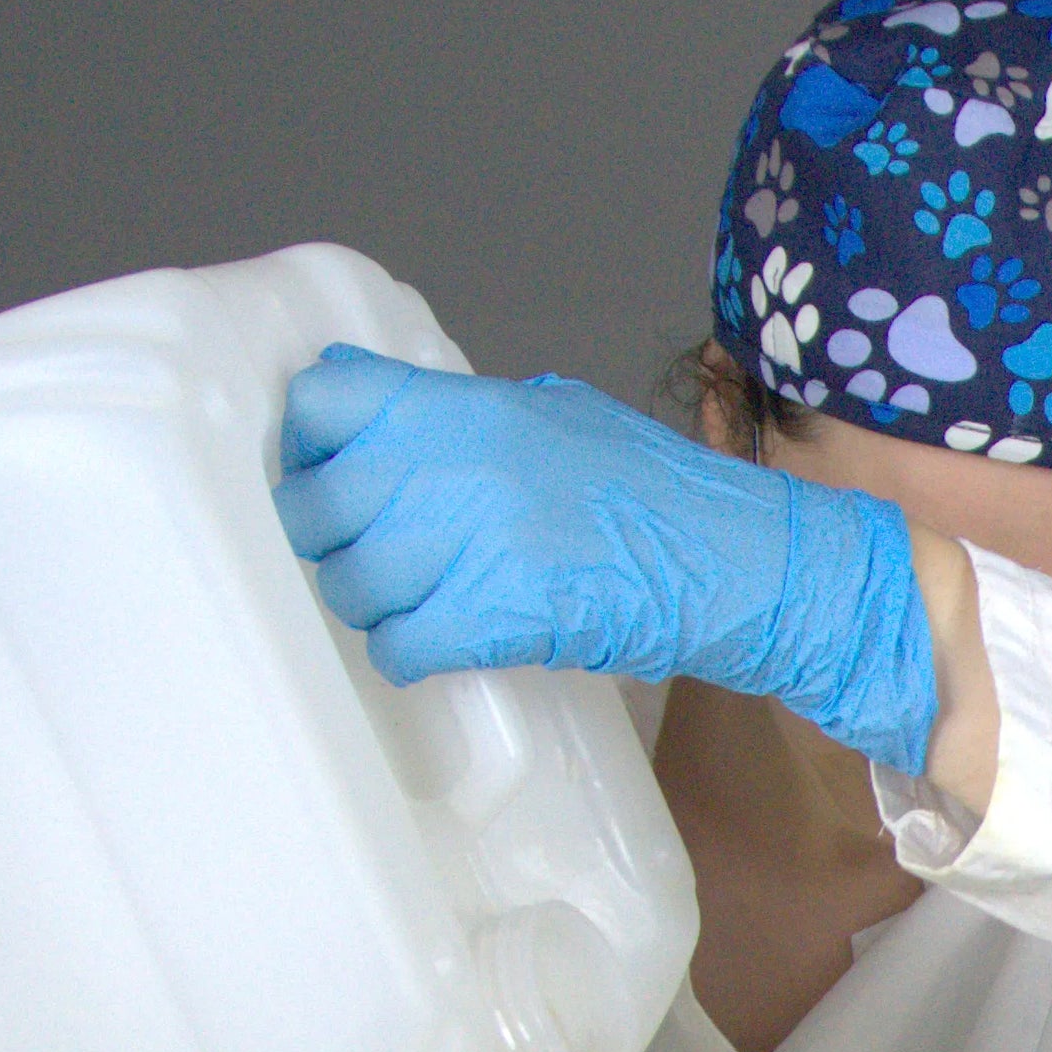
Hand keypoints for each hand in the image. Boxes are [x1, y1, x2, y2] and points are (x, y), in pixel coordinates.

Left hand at [271, 349, 944, 773]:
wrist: (743, 564)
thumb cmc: (666, 493)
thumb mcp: (563, 416)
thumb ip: (472, 418)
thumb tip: (394, 421)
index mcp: (473, 407)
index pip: (325, 399)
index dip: (308, 440)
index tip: (322, 466)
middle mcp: (461, 467)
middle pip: (320, 503)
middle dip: (330, 538)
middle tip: (362, 552)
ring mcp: (476, 545)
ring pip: (351, 582)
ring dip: (371, 602)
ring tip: (415, 603)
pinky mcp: (497, 619)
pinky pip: (398, 644)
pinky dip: (407, 653)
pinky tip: (439, 644)